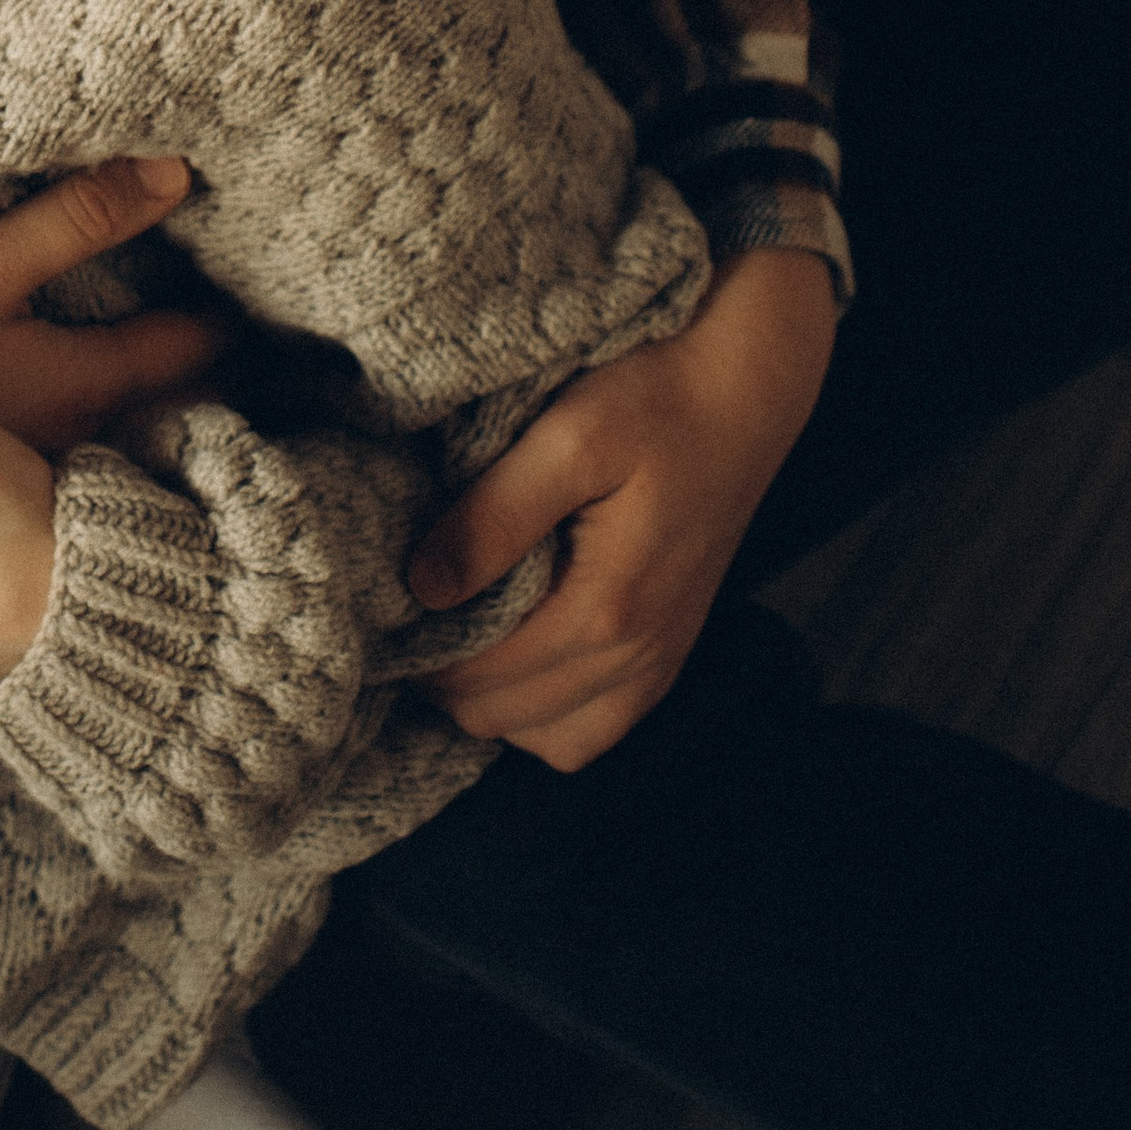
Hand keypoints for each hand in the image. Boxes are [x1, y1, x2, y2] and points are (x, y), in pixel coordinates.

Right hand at [0, 154, 217, 451]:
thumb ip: (76, 218)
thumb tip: (174, 171)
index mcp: (82, 379)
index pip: (187, 348)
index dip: (222, 315)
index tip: (258, 287)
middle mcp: (68, 425)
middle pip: (155, 388)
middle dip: (188, 350)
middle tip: (221, 306)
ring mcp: (23, 447)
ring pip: (106, 410)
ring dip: (133, 375)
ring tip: (152, 331)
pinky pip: (56, 426)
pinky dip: (77, 394)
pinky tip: (56, 372)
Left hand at [407, 247, 836, 770]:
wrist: (747, 390)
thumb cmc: (658, 400)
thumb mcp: (568, 437)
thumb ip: (494, 516)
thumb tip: (422, 588)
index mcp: (607, 613)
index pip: (477, 683)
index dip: (417, 652)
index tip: (383, 602)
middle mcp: (639, 660)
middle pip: (501, 721)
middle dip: (445, 677)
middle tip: (411, 607)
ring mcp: (659, 665)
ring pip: (549, 739)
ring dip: (494, 701)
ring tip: (459, 627)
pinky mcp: (667, 652)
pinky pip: (593, 725)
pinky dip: (546, 708)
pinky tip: (519, 645)